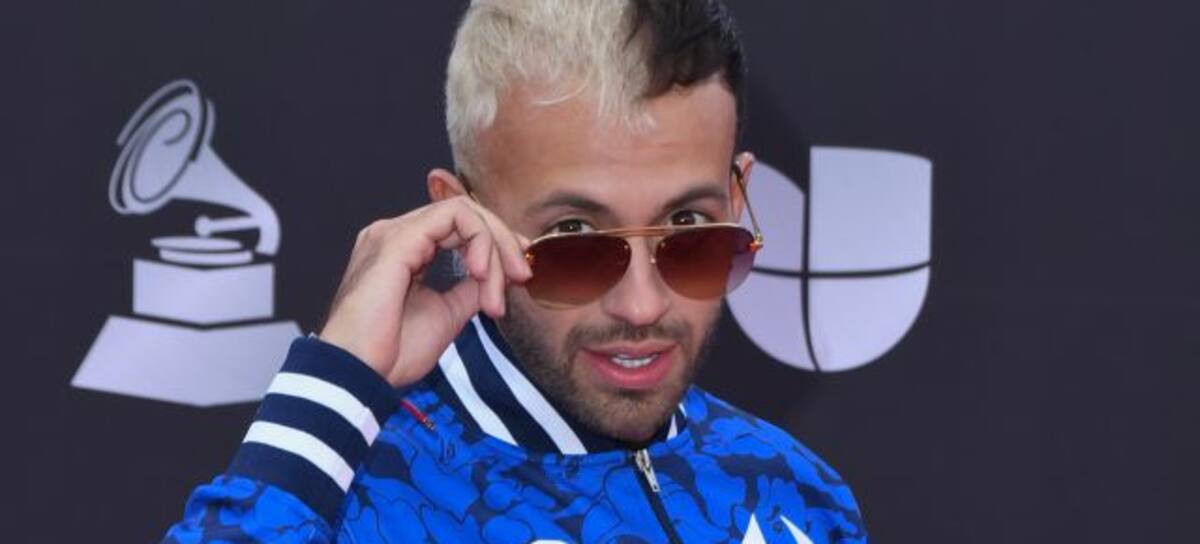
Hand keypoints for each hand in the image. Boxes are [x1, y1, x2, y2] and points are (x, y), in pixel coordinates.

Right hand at [317, 196, 531, 386]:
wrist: (361, 373)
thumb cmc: (392, 352)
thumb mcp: (448, 313)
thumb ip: (471, 287)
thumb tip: (499, 274)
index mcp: (403, 250)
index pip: (457, 225)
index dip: (496, 241)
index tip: (520, 269)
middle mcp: (396, 234)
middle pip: (464, 213)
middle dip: (503, 243)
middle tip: (522, 276)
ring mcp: (395, 232)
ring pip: (464, 211)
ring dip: (494, 247)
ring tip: (496, 291)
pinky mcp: (399, 238)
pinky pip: (456, 217)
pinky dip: (481, 242)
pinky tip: (482, 274)